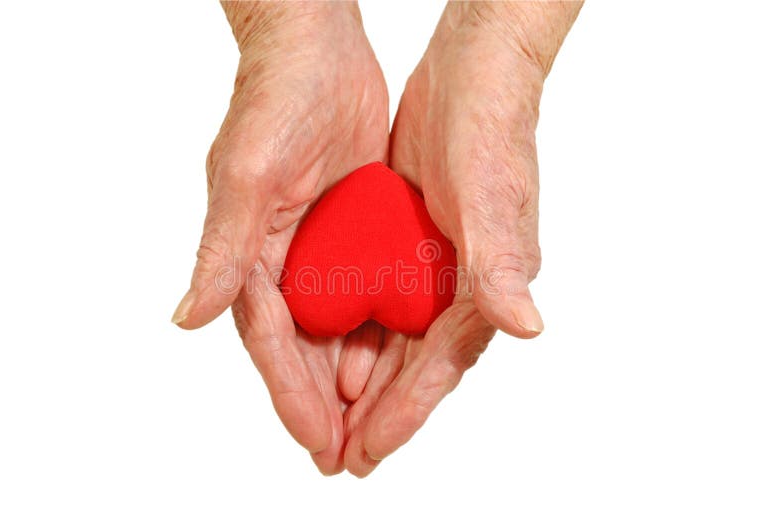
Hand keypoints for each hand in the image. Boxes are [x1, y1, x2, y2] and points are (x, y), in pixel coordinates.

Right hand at [172, 2, 389, 473]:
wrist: (317, 51)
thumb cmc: (274, 100)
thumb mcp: (247, 175)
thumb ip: (223, 249)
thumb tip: (188, 318)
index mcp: (249, 256)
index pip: (273, 344)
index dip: (293, 397)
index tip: (320, 445)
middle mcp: (281, 262)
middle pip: (303, 352)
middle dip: (322, 409)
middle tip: (344, 461)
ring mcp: (317, 251)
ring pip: (334, 334)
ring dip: (349, 384)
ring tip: (369, 432)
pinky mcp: (351, 234)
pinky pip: (363, 297)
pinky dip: (374, 335)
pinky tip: (391, 364)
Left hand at [343, 2, 581, 475]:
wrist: (472, 75)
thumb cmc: (493, 130)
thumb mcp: (491, 198)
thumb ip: (502, 268)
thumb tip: (525, 327)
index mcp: (484, 287)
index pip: (438, 369)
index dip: (402, 416)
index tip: (365, 456)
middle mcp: (462, 284)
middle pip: (414, 367)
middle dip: (377, 414)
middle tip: (338, 457)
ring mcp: (434, 265)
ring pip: (395, 340)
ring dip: (365, 380)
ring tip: (330, 418)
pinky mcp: (410, 241)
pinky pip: (383, 300)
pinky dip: (360, 331)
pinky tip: (334, 346)